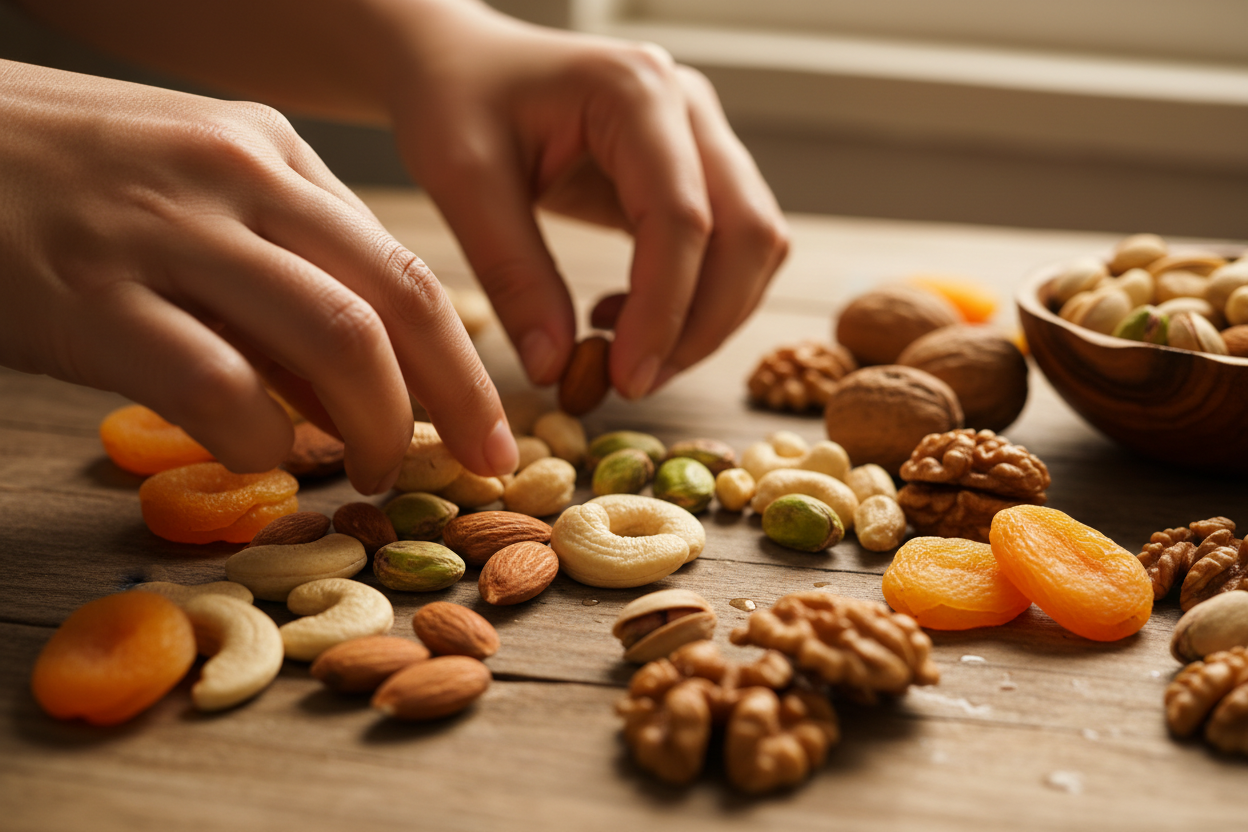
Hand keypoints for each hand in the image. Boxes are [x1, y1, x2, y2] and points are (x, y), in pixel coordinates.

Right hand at [0, 59, 516, 492]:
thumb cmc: (55, 178)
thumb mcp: (189, 193)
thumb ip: (274, 277)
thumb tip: (345, 393)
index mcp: (268, 149)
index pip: (399, 262)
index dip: (458, 355)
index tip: (484, 419)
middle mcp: (237, 177)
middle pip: (397, 298)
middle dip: (461, 395)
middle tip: (483, 463)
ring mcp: (166, 232)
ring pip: (336, 338)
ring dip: (377, 424)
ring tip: (374, 471)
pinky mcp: (92, 297)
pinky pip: (222, 385)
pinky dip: (262, 439)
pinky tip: (262, 458)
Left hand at [386, 2, 788, 396]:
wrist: (457, 61)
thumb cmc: (453, 98)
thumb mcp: (462, 179)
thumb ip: (512, 273)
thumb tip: (557, 367)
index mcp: (636, 91)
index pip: (684, 217)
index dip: (664, 311)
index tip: (626, 379)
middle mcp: (688, 108)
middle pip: (747, 233)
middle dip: (702, 324)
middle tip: (634, 381)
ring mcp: (701, 137)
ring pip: (752, 246)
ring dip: (706, 318)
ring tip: (624, 351)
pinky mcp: (693, 171)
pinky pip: (727, 247)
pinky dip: (693, 299)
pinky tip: (624, 316)